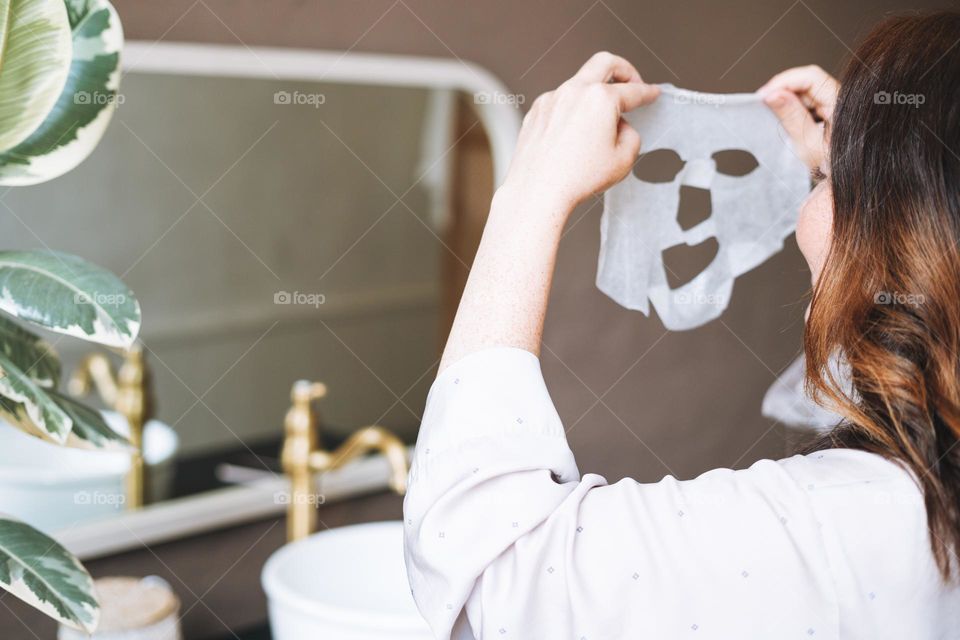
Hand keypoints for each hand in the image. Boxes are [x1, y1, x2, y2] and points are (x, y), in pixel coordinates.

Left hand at [499, 52, 659, 216]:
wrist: (538, 191)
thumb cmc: (576, 178)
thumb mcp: (623, 160)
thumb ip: (631, 135)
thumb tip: (620, 126)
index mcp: (600, 99)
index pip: (632, 91)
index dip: (647, 92)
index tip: (652, 93)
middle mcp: (574, 91)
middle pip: (605, 63)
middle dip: (624, 69)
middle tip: (631, 82)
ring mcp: (552, 99)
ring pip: (579, 83)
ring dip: (594, 92)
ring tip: (599, 120)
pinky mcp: (536, 111)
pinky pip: (559, 101)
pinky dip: (572, 108)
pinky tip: (574, 131)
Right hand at [758, 65, 838, 169]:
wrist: (852, 182)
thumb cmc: (834, 168)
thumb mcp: (808, 145)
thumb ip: (791, 117)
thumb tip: (773, 95)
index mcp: (841, 103)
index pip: (811, 77)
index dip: (784, 82)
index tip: (764, 95)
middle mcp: (842, 99)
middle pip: (808, 82)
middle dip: (783, 91)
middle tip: (762, 105)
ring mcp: (838, 104)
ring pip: (808, 92)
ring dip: (788, 101)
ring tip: (772, 116)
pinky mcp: (833, 110)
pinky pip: (812, 102)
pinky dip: (796, 109)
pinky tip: (787, 120)